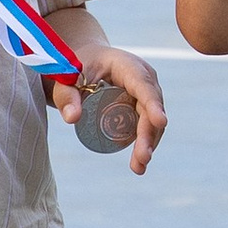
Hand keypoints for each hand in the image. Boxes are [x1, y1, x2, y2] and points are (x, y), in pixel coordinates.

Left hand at [46, 44, 169, 172]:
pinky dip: (144, 143)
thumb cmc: (75, 66)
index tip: (160, 122)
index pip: (143, 86)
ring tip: (138, 167)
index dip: (153, 105)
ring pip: (152, 121)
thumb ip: (66, 96)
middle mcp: (143, 78)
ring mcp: (146, 93)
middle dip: (148, 134)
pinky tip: (138, 164)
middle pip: (151, 108)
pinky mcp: (142, 105)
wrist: (85, 59)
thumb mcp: (66, 79)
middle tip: (142, 158)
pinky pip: (147, 125)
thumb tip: (73, 118)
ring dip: (148, 144)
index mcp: (127, 66)